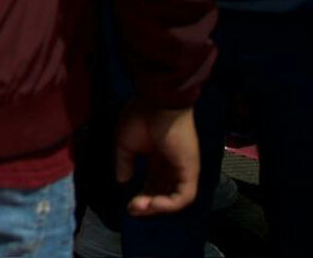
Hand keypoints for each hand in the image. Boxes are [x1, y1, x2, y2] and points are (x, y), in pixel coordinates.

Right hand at [116, 101, 199, 215]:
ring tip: (140, 208)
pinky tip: (153, 205)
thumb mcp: (124, 143)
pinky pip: (184, 195)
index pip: (153, 184)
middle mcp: (172, 166)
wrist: (157, 104)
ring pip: (175, 198)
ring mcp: (183, 169)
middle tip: (133, 209)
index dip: (141, 196)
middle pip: (163, 193)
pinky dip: (169, 204)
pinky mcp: (190, 171)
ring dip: (157, 207)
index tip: (128, 204)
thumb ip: (124, 163)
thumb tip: (122, 182)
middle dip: (147, 205)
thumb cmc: (140, 117)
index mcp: (158, 158)